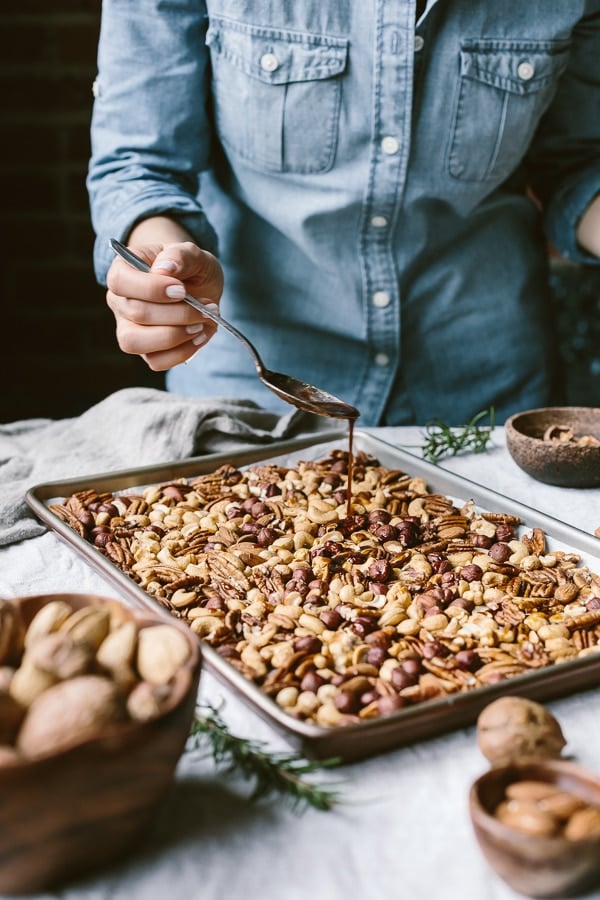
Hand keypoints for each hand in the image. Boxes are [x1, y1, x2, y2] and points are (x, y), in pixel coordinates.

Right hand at [106, 238, 223, 369]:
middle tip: (207, 308)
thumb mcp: (193, 254)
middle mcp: (120, 302)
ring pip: (136, 342)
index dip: (151, 289)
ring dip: (175, 336)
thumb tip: (165, 269)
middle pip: (136, 313)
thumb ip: (180, 255)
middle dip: (178, 313)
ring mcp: (129, 329)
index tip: (182, 290)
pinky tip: (199, 336)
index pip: (120, 282)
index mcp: (123, 270)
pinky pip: (155, 361)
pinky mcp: (146, 351)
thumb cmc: (190, 268)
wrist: (200, 287)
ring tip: (201, 324)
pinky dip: (182, 352)